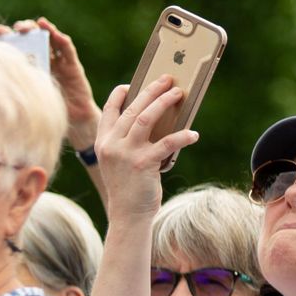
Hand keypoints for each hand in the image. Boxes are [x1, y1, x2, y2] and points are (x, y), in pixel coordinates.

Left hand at [0, 18, 99, 160]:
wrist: (73, 121)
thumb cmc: (47, 111)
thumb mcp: (26, 98)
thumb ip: (14, 88)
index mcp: (29, 66)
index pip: (17, 46)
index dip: (7, 37)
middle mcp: (44, 60)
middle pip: (33, 38)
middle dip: (25, 29)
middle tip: (18, 28)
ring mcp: (59, 62)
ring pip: (51, 39)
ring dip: (45, 29)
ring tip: (38, 23)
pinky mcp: (73, 66)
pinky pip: (67, 50)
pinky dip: (62, 40)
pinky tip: (56, 34)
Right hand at [94, 75, 199, 222]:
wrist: (128, 215)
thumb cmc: (128, 186)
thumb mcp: (119, 161)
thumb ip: (127, 141)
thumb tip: (154, 115)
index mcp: (103, 142)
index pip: (109, 110)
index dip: (120, 95)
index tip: (130, 85)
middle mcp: (111, 145)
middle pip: (132, 109)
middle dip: (151, 91)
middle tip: (167, 79)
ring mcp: (126, 153)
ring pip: (146, 118)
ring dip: (163, 102)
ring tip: (178, 93)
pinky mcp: (143, 163)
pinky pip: (167, 142)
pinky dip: (182, 136)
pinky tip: (193, 134)